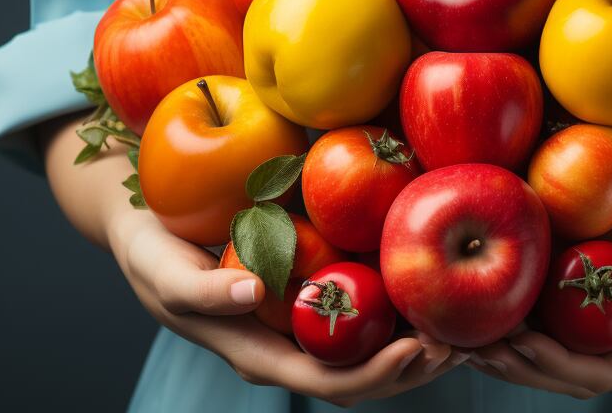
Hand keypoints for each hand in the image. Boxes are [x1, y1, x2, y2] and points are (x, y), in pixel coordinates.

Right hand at [106, 205, 463, 405]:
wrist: (145, 228)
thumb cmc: (151, 251)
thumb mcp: (164, 270)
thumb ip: (203, 290)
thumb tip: (254, 296)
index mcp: (258, 354)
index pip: (329, 383)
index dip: (378, 374)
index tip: (420, 347)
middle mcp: (287, 347)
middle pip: (362, 377)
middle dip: (414, 367)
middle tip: (464, 341)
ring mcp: (300, 325)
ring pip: (369, 351)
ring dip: (417, 343)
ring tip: (465, 324)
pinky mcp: (310, 295)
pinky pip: (362, 314)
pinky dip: (401, 309)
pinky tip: (432, 285)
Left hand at [467, 219, 611, 398]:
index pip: (594, 374)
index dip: (549, 367)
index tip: (510, 344)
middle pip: (564, 369)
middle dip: (515, 363)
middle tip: (464, 342)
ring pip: (561, 344)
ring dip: (514, 341)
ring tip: (466, 326)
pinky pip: (570, 311)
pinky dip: (533, 308)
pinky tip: (503, 288)